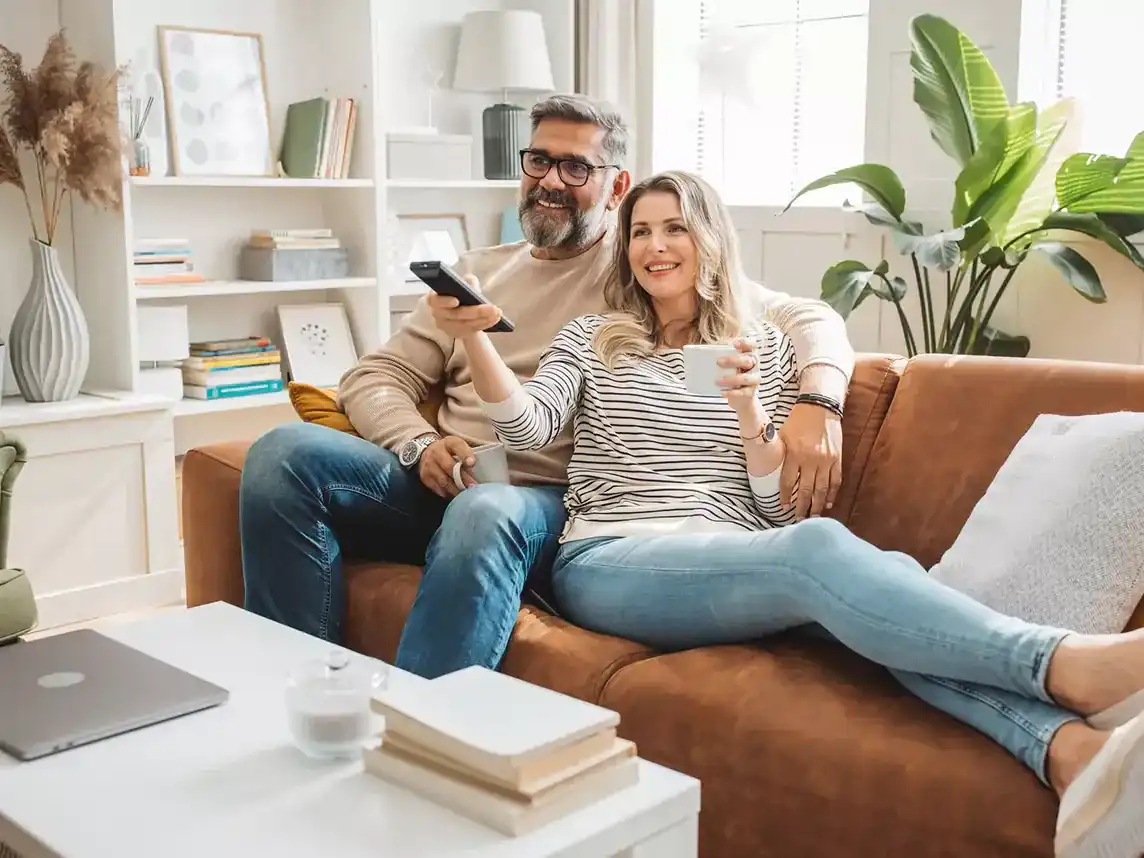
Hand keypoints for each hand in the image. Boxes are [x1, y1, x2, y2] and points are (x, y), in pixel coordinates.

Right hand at [418, 436, 476, 497]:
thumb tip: (483, 471)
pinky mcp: (425, 477)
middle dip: (463, 478)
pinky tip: (455, 496)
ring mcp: (429, 465)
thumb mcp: (458, 447)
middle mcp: (436, 452)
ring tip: (466, 495)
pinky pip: (437, 488)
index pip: (457, 446)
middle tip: (473, 487)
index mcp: (449, 442)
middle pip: (449, 466)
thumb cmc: (449, 451)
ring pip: (443, 480)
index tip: (472, 463)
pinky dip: (447, 493)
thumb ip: (468, 455)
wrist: (427, 452)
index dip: (465, 454)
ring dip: (456, 489)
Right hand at [426, 275, 502, 339]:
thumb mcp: (462, 283)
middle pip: (456, 315)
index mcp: (434, 298)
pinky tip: (495, 319)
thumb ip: (465, 281)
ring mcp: (447, 326)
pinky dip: (485, 324)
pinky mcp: (457, 334)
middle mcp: (438, 314)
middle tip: (493, 308)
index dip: (445, 301)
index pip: (435, 301)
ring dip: (484, 319)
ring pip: (466, 324)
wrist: (461, 308)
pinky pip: (472, 330)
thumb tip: (470, 282)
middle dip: (476, 311)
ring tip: (497, 313)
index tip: (456, 301)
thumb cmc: (460, 292)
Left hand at [717, 338, 761, 414]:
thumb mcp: (728, 364)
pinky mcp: (750, 392)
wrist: (739, 396)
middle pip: (747, 361)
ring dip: (731, 379)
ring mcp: (754, 379)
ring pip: (745, 378)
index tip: (734, 344)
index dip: (746, 343)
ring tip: (718, 381)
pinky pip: (742, 392)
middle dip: (733, 360)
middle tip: (718, 362)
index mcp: (749, 355)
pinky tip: (722, 392)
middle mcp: (754, 366)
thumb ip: (722, 356)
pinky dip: (731, 392)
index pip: (752, 346)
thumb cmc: (732, 374)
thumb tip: (705, 352)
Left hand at [779, 403, 842, 518]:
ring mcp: (825, 460)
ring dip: (817, 505)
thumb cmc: (797, 421)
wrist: (820, 408)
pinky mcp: (837, 459)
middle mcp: (810, 460)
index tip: (783, 508)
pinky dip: (832, 494)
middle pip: (806, 490)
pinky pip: (835, 481)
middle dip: (802, 507)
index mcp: (794, 454)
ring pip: (821, 489)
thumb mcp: (782, 435)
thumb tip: (767, 468)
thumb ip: (778, 453)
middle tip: (798, 520)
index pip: (787, 482)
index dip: (785, 497)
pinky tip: (827, 503)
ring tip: (813, 517)